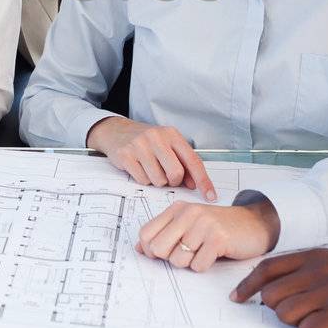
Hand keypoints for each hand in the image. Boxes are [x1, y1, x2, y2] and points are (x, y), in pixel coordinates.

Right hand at [87, 117, 215, 199]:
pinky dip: (143, 179)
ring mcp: (140, 145)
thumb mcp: (167, 146)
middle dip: (173, 181)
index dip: (203, 181)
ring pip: (158, 180)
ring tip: (149, 168)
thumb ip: (182, 163)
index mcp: (172, 135)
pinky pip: (142, 180)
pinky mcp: (126, 155)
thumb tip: (194, 184)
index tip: (210, 195)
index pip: (193, 160)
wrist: (116, 131)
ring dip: (156, 180)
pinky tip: (139, 167)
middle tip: (166, 175)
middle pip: (176, 173)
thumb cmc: (146, 141)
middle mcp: (157, 137)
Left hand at [137, 200, 276, 271]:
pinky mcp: (219, 239)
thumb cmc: (218, 227)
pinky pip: (198, 265)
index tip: (163, 253)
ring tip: (203, 252)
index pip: (146, 233)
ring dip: (190, 263)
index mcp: (177, 209)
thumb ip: (164, 233)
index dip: (150, 250)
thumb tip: (140, 248)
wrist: (254, 223)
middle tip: (187, 253)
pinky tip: (214, 254)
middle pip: (158, 248)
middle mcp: (188, 213)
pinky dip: (204, 266)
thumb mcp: (188, 224)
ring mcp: (204, 225)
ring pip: (178, 260)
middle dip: (170, 258)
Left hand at [231, 250, 327, 327]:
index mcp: (316, 258)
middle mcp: (319, 272)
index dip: (248, 285)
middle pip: (271, 295)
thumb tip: (275, 287)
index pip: (267, 268)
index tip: (238, 298)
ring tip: (319, 321)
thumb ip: (309, 271)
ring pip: (285, 314)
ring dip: (297, 323)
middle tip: (297, 315)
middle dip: (276, 310)